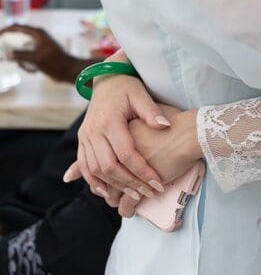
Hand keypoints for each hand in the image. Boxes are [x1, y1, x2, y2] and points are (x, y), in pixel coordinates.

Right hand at [0, 24, 86, 81]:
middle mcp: (38, 36)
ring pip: (22, 50)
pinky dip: (27, 63)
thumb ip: (21, 56)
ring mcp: (39, 44)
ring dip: (22, 60)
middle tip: (9, 52)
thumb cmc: (55, 62)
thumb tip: (7, 54)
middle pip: (19, 37)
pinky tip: (34, 70)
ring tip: (32, 68)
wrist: (68, 70)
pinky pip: (28, 57)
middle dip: (13, 46)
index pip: (18, 27)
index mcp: (38, 33)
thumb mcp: (36, 59)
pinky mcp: (40, 52)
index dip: (7, 30)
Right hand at [63, 74, 177, 199]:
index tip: (157, 183)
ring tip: (132, 196)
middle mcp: (93, 131)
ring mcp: (85, 136)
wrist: (107, 78)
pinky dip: (93, 181)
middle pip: (109, 167)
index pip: (126, 154)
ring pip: (94, 170)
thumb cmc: (128, 86)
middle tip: (147, 194)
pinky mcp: (82, 139)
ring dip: (112, 186)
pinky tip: (105, 192)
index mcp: (109, 121)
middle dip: (129, 183)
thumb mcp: (141, 95)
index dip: (142, 171)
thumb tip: (165, 126)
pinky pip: (84, 166)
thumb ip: (152, 111)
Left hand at [113, 111, 201, 218]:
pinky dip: (127, 208)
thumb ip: (146, 121)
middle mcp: (119, 150)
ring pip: (114, 189)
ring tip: (117, 203)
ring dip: (115, 199)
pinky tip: (129, 211)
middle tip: (110, 193)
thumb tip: (153, 126)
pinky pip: (127, 201)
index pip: (107, 154)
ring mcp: (127, 167)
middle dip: (108, 186)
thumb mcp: (155, 117)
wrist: (188, 132)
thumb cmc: (178, 123)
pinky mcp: (139, 182)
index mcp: (122, 133)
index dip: (107, 167)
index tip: (109, 175)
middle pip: (107, 173)